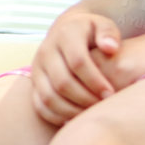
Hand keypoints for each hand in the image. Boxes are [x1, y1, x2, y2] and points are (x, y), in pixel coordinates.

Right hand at [30, 11, 121, 126]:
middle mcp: (46, 51)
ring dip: (71, 111)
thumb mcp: (102, 24)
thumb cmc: (91, 32)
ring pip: (49, 97)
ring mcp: (37, 68)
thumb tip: (110, 48)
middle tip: (103, 106)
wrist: (66, 31)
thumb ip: (109, 33)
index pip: (78, 61)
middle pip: (62, 82)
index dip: (95, 80)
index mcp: (64, 34)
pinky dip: (57, 116)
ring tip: (91, 114)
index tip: (111, 93)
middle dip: (85, 98)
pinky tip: (76, 119)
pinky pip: (40, 105)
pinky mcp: (33, 83)